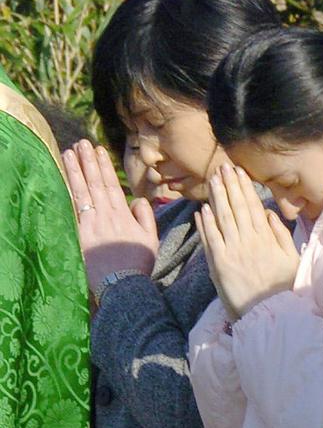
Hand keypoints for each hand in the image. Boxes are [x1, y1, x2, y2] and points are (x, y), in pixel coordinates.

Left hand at [62, 139, 158, 291]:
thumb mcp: (151, 239)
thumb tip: (138, 200)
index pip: (113, 185)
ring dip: (76, 171)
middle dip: (88, 162)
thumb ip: (145, 217)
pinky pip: (74, 208)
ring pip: (83, 191)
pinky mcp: (81, 234)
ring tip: (70, 153)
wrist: (124, 284)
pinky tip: (65, 180)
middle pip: (96, 183)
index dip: (105, 167)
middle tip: (82, 143)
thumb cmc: (139, 264)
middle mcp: (107, 215)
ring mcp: (93, 224)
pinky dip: (70, 192)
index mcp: (125, 216)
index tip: (99, 151)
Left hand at [195, 164, 299, 319]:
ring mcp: (233, 252)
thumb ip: (281, 235)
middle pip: (236, 207)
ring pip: (223, 218)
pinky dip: (206, 223)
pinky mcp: (219, 265)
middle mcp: (249, 241)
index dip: (245, 188)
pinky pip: (211, 239)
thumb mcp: (292, 259)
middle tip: (222, 167)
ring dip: (216, 197)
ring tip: (212, 179)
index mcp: (267, 238)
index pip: (253, 206)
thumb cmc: (285, 288)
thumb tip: (269, 213)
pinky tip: (203, 209)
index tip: (239, 172)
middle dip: (229, 185)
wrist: (271, 314)